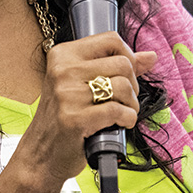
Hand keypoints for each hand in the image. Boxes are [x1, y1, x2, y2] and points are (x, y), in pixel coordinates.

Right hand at [11, 31, 156, 188]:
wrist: (41, 153)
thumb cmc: (64, 117)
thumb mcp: (82, 84)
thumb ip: (116, 67)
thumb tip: (151, 56)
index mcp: (63, 55)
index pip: (111, 39)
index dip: (128, 57)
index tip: (125, 75)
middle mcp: (62, 70)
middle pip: (122, 64)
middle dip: (133, 85)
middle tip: (123, 100)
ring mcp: (67, 95)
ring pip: (123, 86)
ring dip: (131, 104)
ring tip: (122, 113)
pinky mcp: (75, 119)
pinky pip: (118, 111)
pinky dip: (127, 119)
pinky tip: (119, 124)